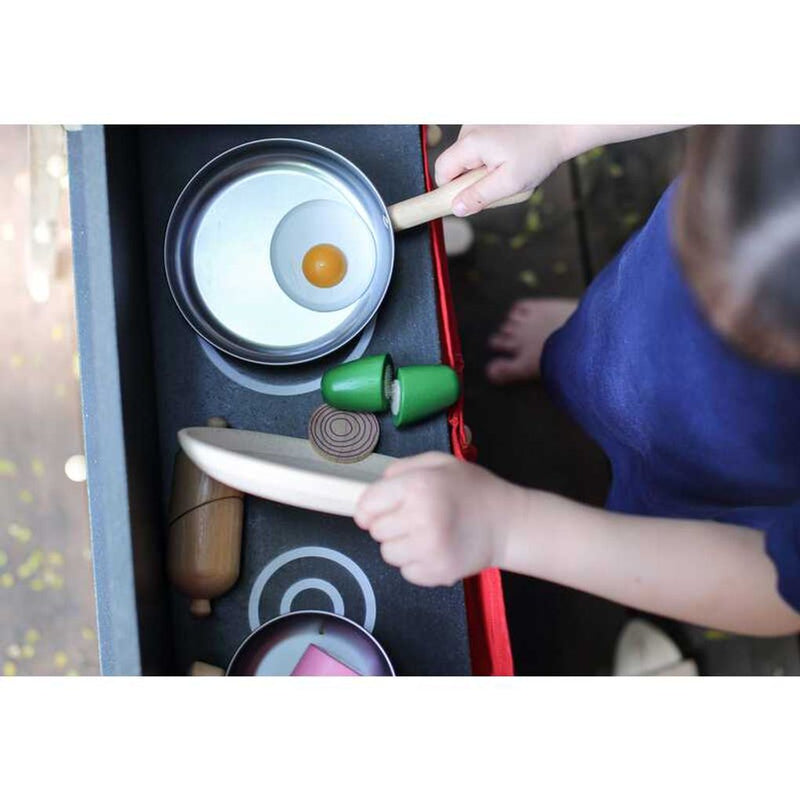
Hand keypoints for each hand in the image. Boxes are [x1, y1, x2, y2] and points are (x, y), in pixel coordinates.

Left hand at [354, 452, 523, 586]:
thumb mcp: (439, 463)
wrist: (508, 523)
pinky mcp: (437, 573)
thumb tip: (373, 489)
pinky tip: (435, 549)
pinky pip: (407, 572)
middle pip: (376, 531)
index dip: (368, 509)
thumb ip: (401, 468)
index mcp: (417, 486)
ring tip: (426, 534)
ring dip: (401, 545)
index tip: (376, 511)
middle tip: (414, 518)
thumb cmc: (472, 489)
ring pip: (388, 554)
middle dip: (389, 524)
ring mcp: (429, 549)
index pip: (367, 505)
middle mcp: (420, 518)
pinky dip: (416, 564)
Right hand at [434, 125, 567, 216]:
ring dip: (483, 167)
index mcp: (471, 142)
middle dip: (471, 178)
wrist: (563, 124)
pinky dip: (492, 154)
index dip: (450, 189)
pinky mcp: (489, 119)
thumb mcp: (510, 183)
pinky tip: (512, 154)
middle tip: (498, 182)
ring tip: (510, 166)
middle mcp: (470, 127)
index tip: (469, 198)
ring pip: (468, 155)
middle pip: (455, 163)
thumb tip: (456, 209)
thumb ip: (479, 197)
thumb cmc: (539, 152)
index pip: (441, 171)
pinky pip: (480, 145)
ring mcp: (479, 120)